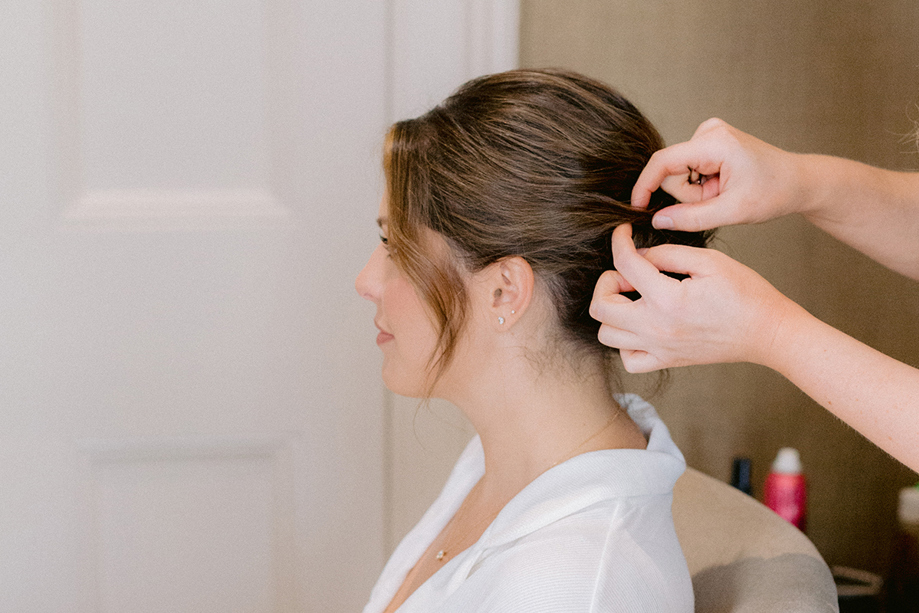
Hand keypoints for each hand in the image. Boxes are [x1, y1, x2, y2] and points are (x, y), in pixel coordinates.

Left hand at [589, 224, 800, 372]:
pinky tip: (639, 324)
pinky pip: (627, 358)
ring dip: (612, 312)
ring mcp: (659, 349)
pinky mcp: (667, 361)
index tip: (623, 234)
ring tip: (635, 298)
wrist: (768, 332)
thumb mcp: (710, 260)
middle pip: (601, 307)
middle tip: (630, 273)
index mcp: (667, 299)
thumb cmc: (745, 293)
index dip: (620, 242)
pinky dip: (624, 341)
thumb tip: (639, 254)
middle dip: (608, 282)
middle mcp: (656, 329)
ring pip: (607, 334)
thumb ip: (668, 254)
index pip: (625, 265)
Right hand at [631, 118, 804, 231]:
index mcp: (714, 143)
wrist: (799, 181)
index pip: (663, 163)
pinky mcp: (711, 141)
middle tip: (719, 201)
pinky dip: (704, 185)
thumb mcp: (732, 212)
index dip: (645, 186)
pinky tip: (726, 186)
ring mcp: (710, 134)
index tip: (637, 207)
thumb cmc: (773, 193)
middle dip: (690, 195)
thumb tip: (657, 219)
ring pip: (681, 173)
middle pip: (673, 171)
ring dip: (698, 192)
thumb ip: (691, 217)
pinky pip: (691, 169)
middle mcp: (709, 131)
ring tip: (726, 194)